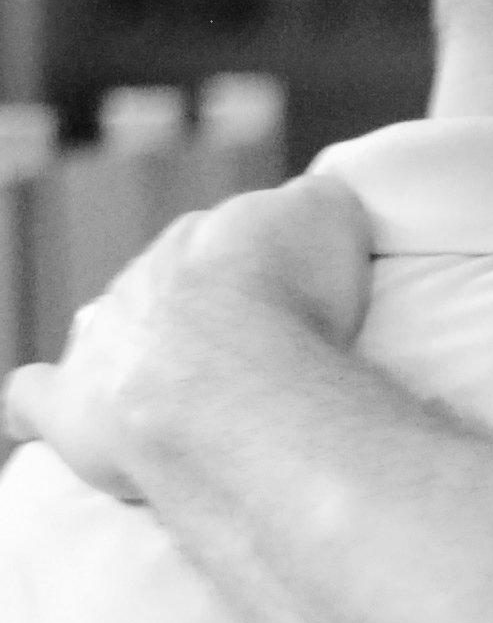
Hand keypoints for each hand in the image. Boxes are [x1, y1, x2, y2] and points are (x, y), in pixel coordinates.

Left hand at [3, 171, 373, 505]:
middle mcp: (143, 282)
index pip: (220, 246)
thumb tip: (317, 204)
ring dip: (131, 362)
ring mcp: (101, 344)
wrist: (235, 381)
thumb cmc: (289, 304)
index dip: (254, 278)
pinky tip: (34, 418)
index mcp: (201, 240)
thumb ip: (315, 204)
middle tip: (245, 369)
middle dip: (195, 323)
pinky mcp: (71, 410)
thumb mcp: (328, 220)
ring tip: (177, 402)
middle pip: (164, 293)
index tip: (286, 308)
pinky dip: (35, 406)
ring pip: (108, 339)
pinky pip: (33, 401)